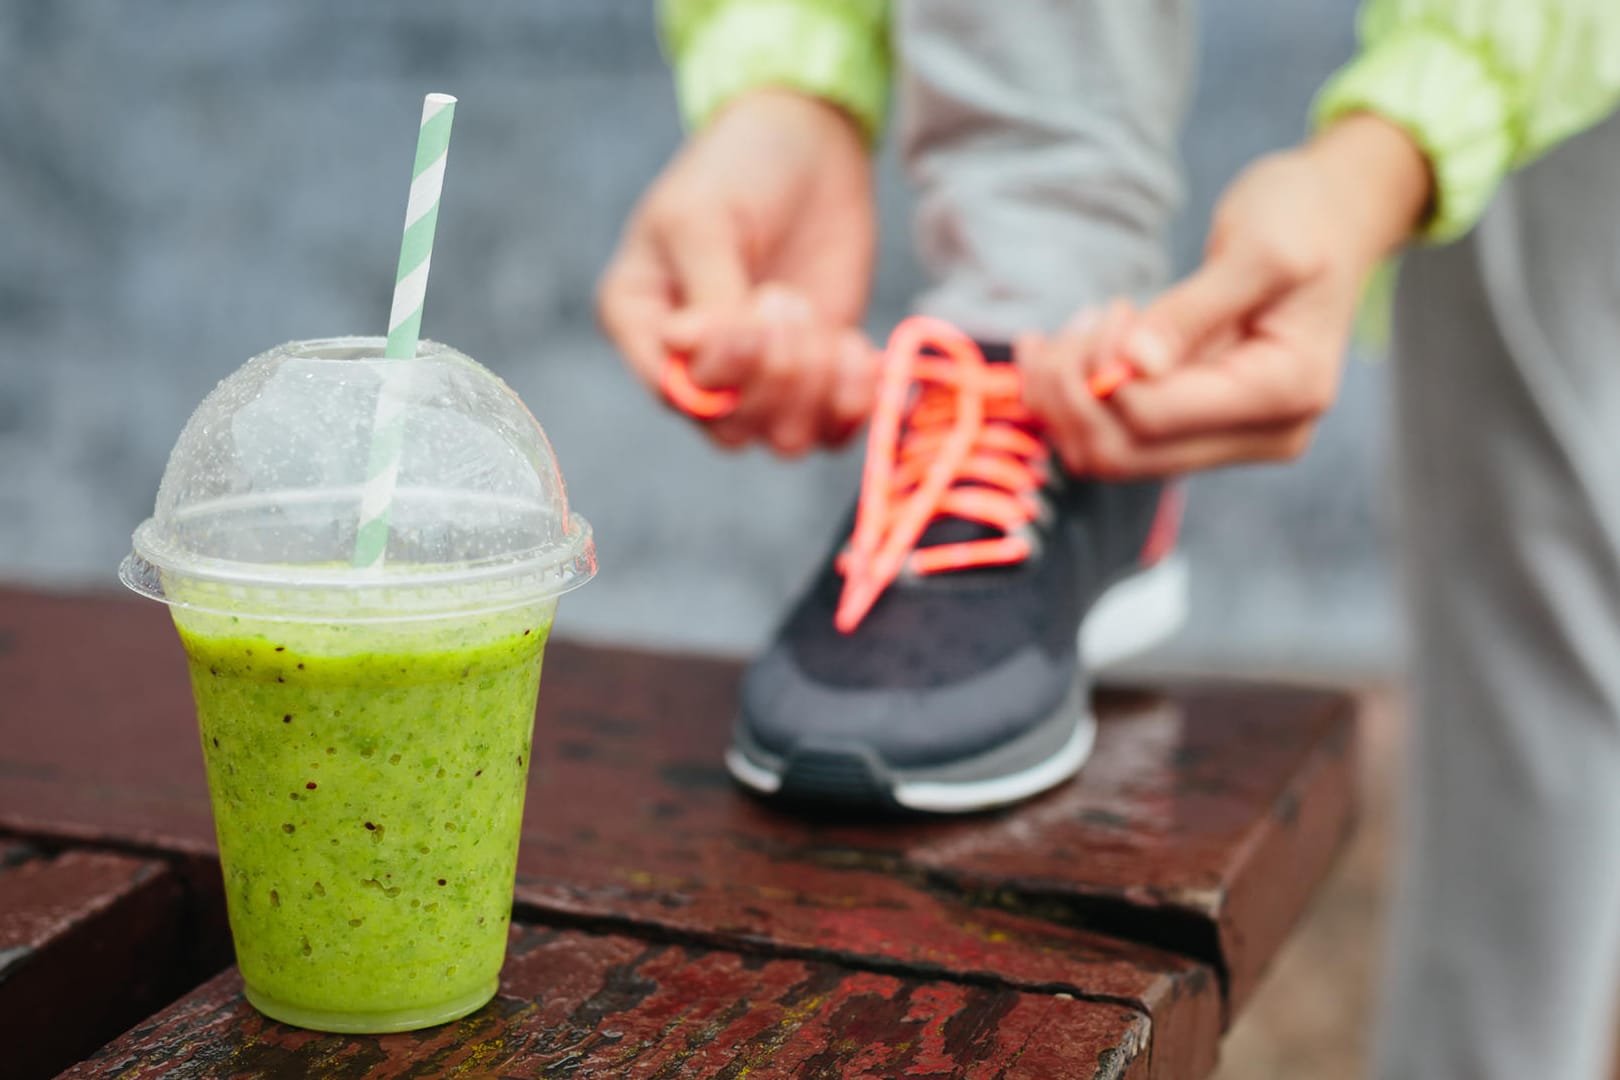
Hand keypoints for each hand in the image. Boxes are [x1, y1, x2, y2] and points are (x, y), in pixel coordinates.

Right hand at [596, 89, 878, 453]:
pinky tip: (854, 348)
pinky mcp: (815, 378)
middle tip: (786, 297)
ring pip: (783, 440)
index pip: (673, 394)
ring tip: (813, 313)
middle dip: (773, 376)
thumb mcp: (704, 218)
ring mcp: (757, 378)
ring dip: (813, 387)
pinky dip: (854, 400)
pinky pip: (834, 432)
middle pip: (731, 431)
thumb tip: (694, 355)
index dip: (722, 371)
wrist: (807, 142)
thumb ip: (707, 293)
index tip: (750, 309)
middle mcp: (694, 366)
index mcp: (642, 324)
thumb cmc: (736, 168)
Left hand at [1017, 114, 1432, 477]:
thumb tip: (1134, 365)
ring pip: (1110, 454)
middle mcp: (1262, 434)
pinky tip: (1068, 349)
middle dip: (1071, 395)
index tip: (1106, 312)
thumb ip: (1193, 310)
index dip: (1101, 374)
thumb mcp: (1258, 248)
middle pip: (1123, 454)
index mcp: (1284, 393)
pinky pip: (1119, 435)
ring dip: (1066, 400)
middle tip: (1070, 326)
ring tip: (1069, 332)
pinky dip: (1078, 399)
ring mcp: (1230, 438)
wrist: (1331, 219)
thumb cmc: (1303, 219)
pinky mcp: (1200, 426)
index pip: (1152, 418)